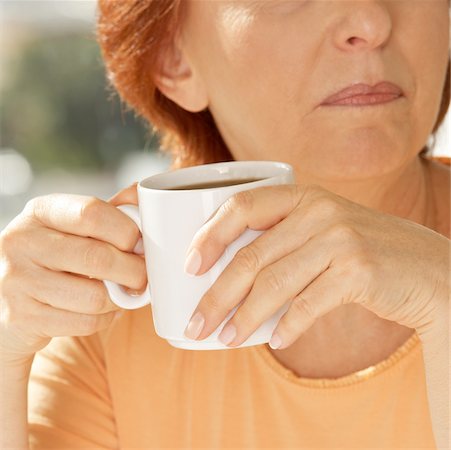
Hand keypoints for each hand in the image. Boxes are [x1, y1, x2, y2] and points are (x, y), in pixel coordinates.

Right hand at [0, 184, 145, 365]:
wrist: (12, 299)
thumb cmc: (56, 257)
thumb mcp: (75, 227)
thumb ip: (109, 212)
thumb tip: (141, 194)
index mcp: (41, 211)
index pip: (92, 212)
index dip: (126, 230)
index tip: (140, 244)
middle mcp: (23, 241)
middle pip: (98, 257)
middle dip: (133, 270)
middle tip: (142, 276)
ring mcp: (18, 280)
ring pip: (94, 296)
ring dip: (119, 299)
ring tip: (122, 293)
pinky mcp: (22, 316)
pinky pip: (84, 323)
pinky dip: (104, 318)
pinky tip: (103, 310)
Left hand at [182, 183, 448, 349]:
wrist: (427, 269)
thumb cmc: (361, 253)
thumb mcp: (319, 232)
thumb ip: (280, 243)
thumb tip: (224, 280)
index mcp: (302, 196)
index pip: (242, 206)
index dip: (210, 236)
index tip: (189, 266)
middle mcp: (318, 210)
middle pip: (251, 256)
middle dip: (217, 294)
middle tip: (197, 323)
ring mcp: (340, 238)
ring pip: (275, 283)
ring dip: (245, 317)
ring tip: (225, 339)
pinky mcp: (358, 269)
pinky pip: (308, 303)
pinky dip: (288, 326)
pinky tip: (276, 340)